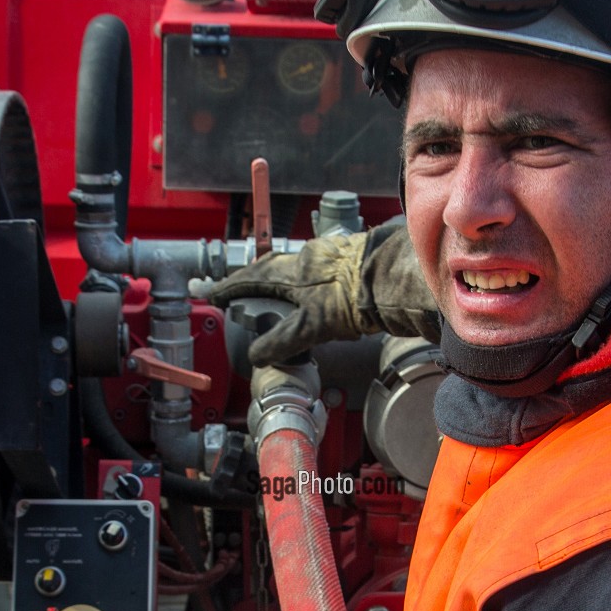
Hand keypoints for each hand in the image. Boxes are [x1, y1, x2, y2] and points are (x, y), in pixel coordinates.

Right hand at [209, 223, 438, 365]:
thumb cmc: (354, 297)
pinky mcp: (354, 261)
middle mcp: (310, 257)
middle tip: (245, 294)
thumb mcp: (310, 326)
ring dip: (288, 284)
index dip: (232, 288)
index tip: (217, 294)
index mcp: (293, 269)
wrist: (394, 281)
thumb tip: (258, 354)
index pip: (253, 277)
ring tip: (282, 301)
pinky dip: (314, 286)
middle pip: (275, 268)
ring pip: (301, 270)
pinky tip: (321, 299)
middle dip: (257, 282)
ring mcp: (333, 256)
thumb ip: (281, 341)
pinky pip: (326, 273)